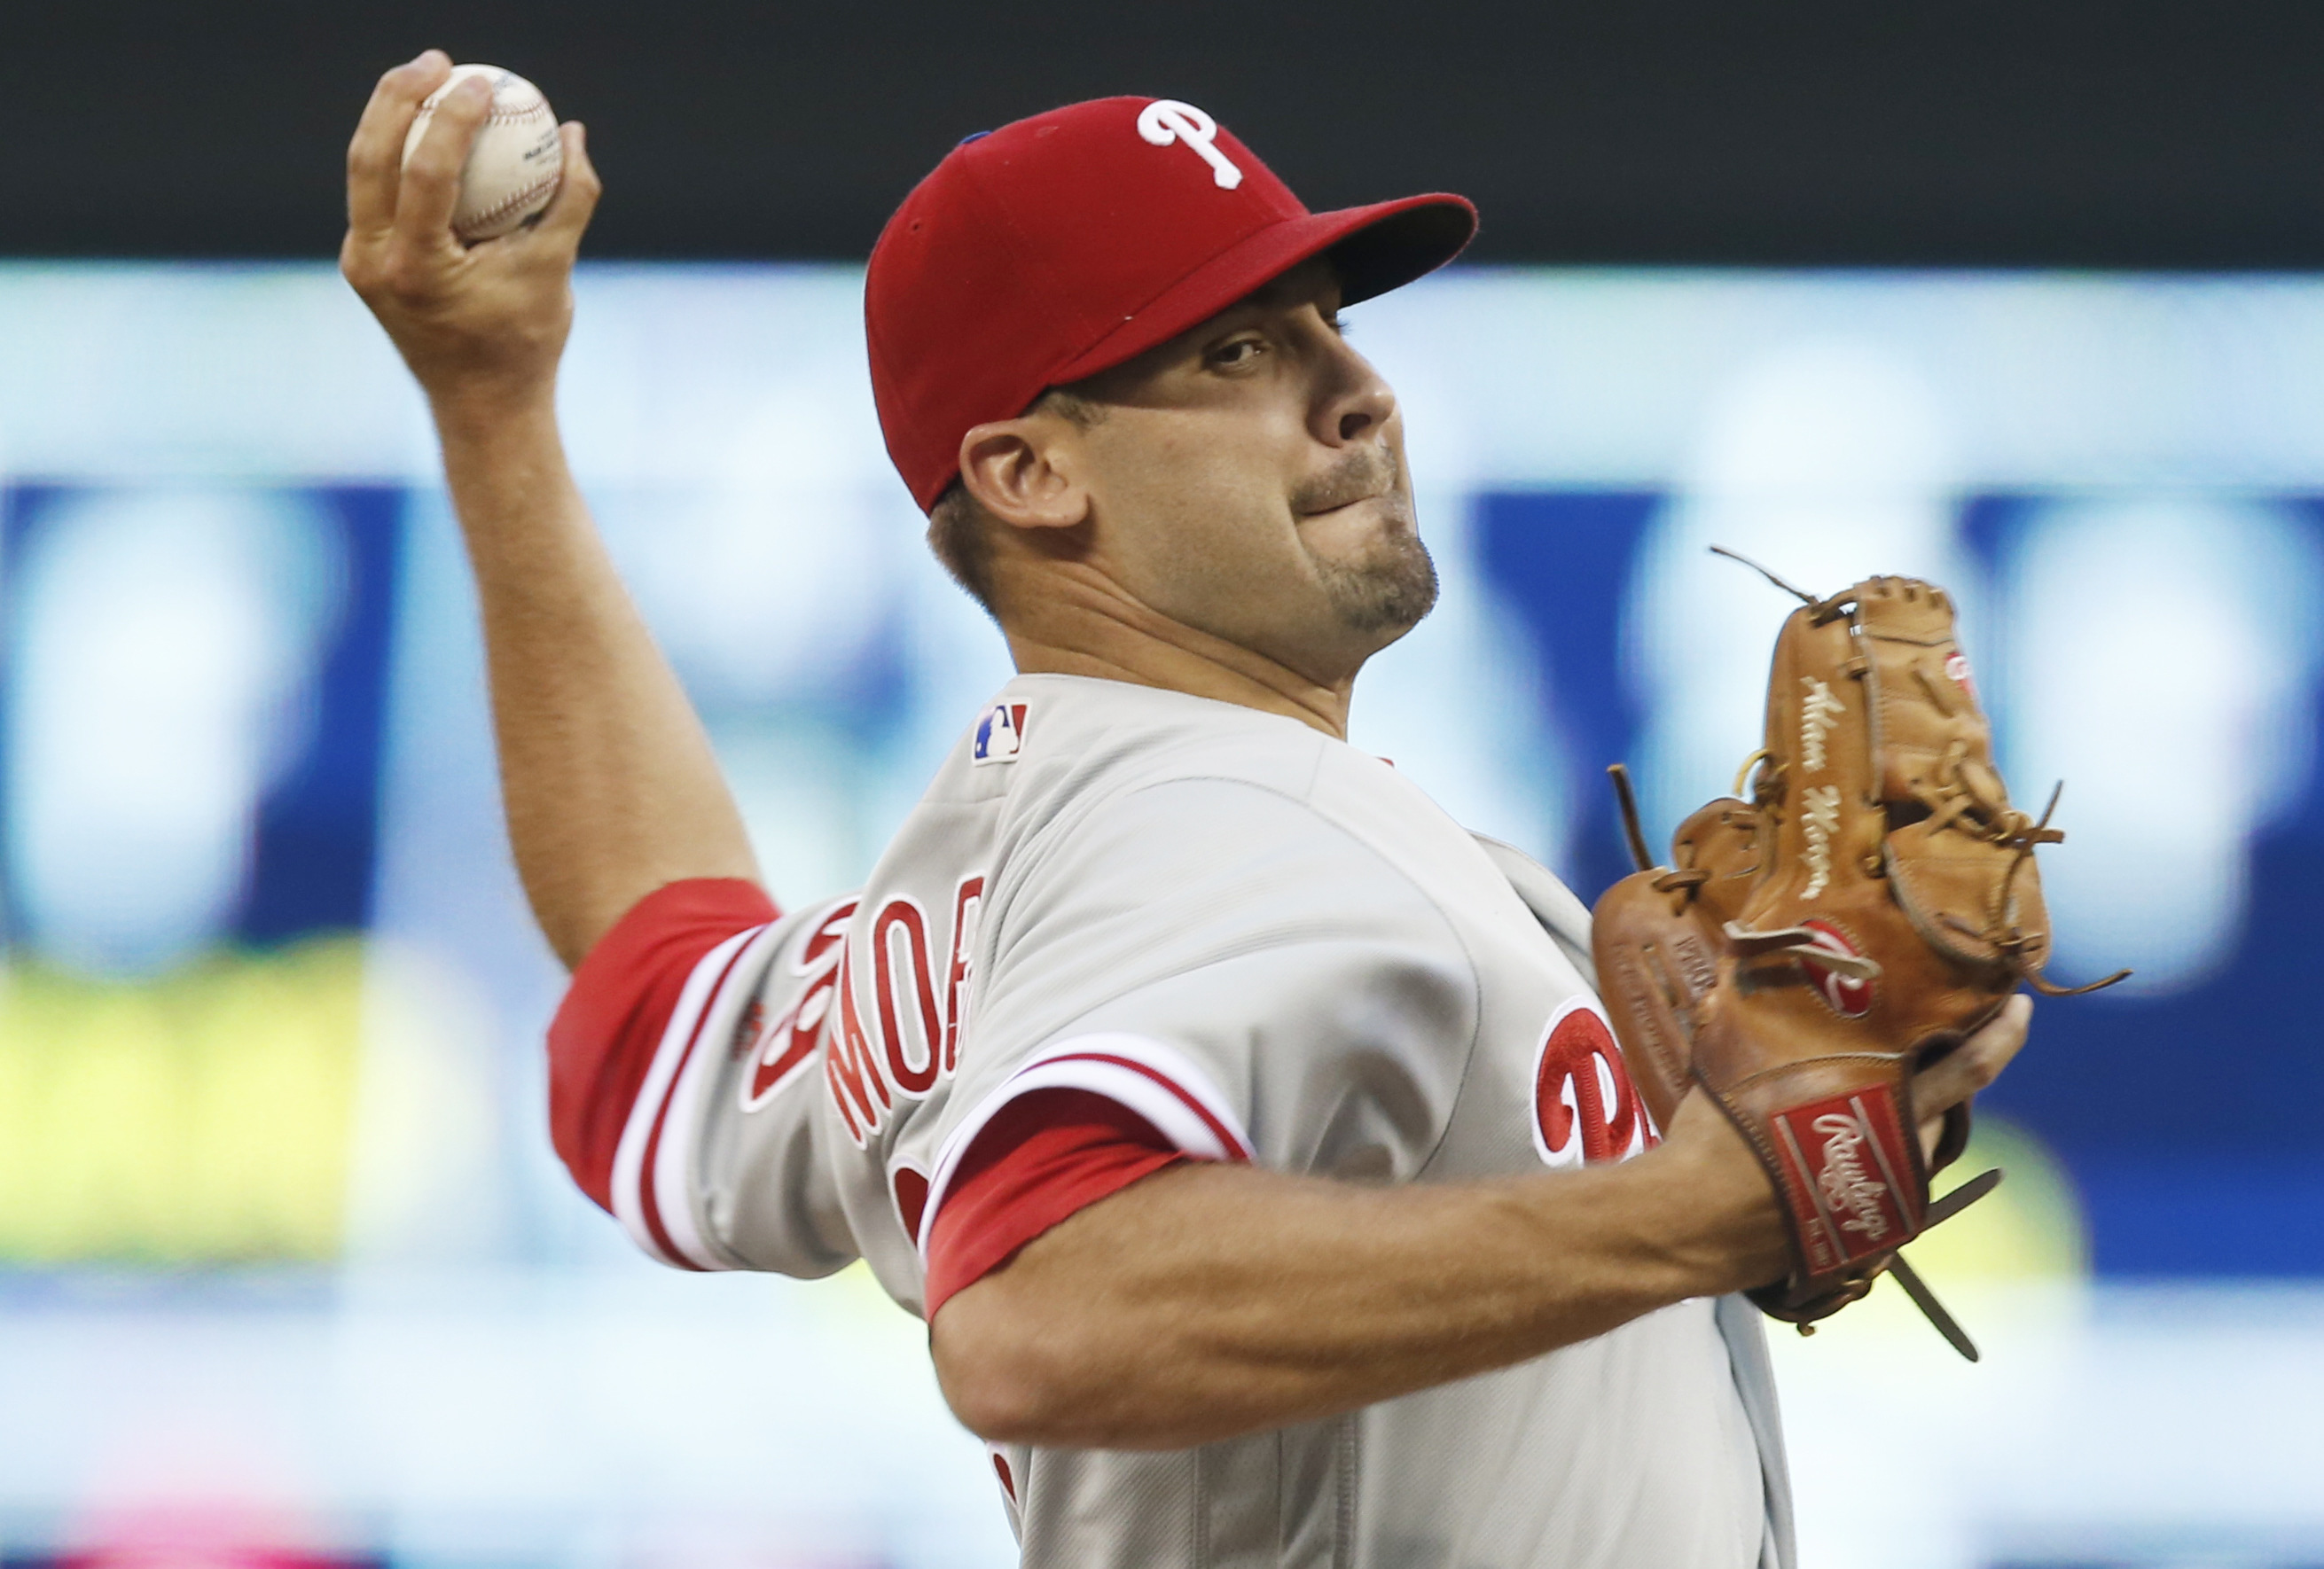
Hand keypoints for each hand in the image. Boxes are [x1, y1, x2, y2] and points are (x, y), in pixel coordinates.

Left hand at [340, 50, 602, 408]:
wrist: (481, 405)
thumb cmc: (525, 345)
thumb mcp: (556, 270)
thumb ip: (569, 200)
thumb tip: (574, 133)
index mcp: (416, 269)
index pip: (424, 173)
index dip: (451, 118)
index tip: (482, 82)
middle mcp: (374, 263)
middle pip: (370, 156)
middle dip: (399, 96)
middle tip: (439, 61)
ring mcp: (361, 262)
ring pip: (362, 168)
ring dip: (390, 116)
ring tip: (428, 77)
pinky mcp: (364, 261)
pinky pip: (375, 192)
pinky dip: (399, 153)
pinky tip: (429, 125)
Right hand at [1650, 993, 2031, 1294]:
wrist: (1689, 1225)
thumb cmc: (1714, 1142)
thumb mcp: (1740, 1069)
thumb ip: (1768, 1031)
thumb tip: (1746, 967)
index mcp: (1879, 1109)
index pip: (1965, 1071)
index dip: (2001, 1039)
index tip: (2021, 1010)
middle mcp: (1897, 1157)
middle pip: (1945, 1113)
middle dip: (1936, 1084)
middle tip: (1914, 1052)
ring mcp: (1886, 1201)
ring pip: (1916, 1151)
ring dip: (1901, 1124)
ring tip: (1859, 1103)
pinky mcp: (1867, 1236)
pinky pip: (1886, 1186)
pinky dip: (1871, 1162)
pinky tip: (1829, 1152)